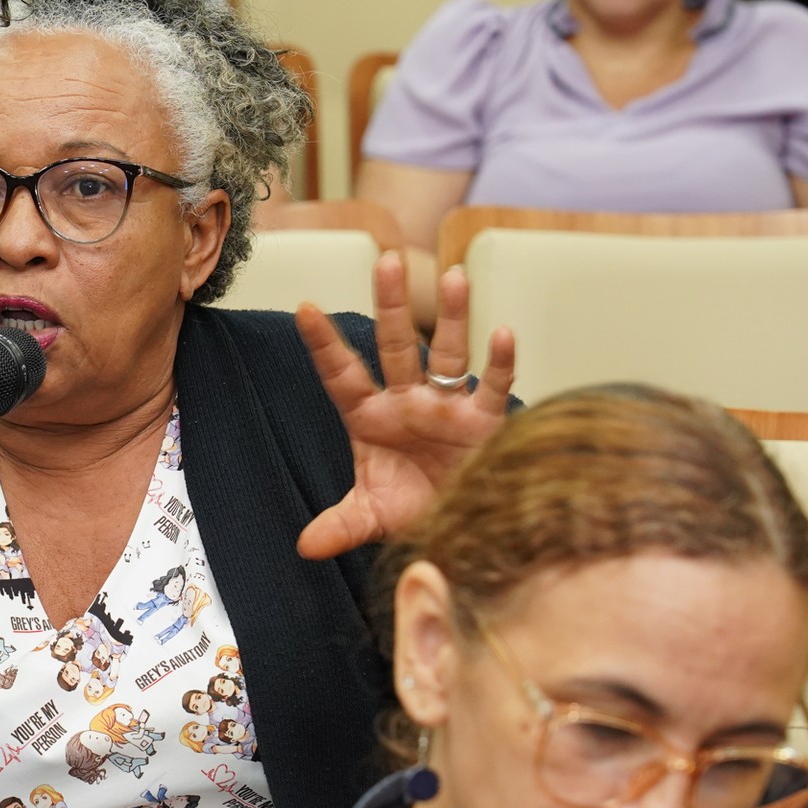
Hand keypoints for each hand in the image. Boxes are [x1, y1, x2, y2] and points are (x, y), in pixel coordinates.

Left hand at [296, 252, 514, 558]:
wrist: (460, 525)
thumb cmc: (411, 509)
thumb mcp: (371, 517)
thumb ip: (340, 526)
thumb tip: (305, 547)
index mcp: (369, 417)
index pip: (341, 375)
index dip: (323, 345)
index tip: (304, 308)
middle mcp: (407, 402)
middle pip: (395, 345)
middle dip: (390, 304)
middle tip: (386, 260)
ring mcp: (447, 407)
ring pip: (447, 354)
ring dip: (453, 317)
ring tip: (454, 276)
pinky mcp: (485, 423)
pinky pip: (492, 388)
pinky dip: (499, 364)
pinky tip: (503, 334)